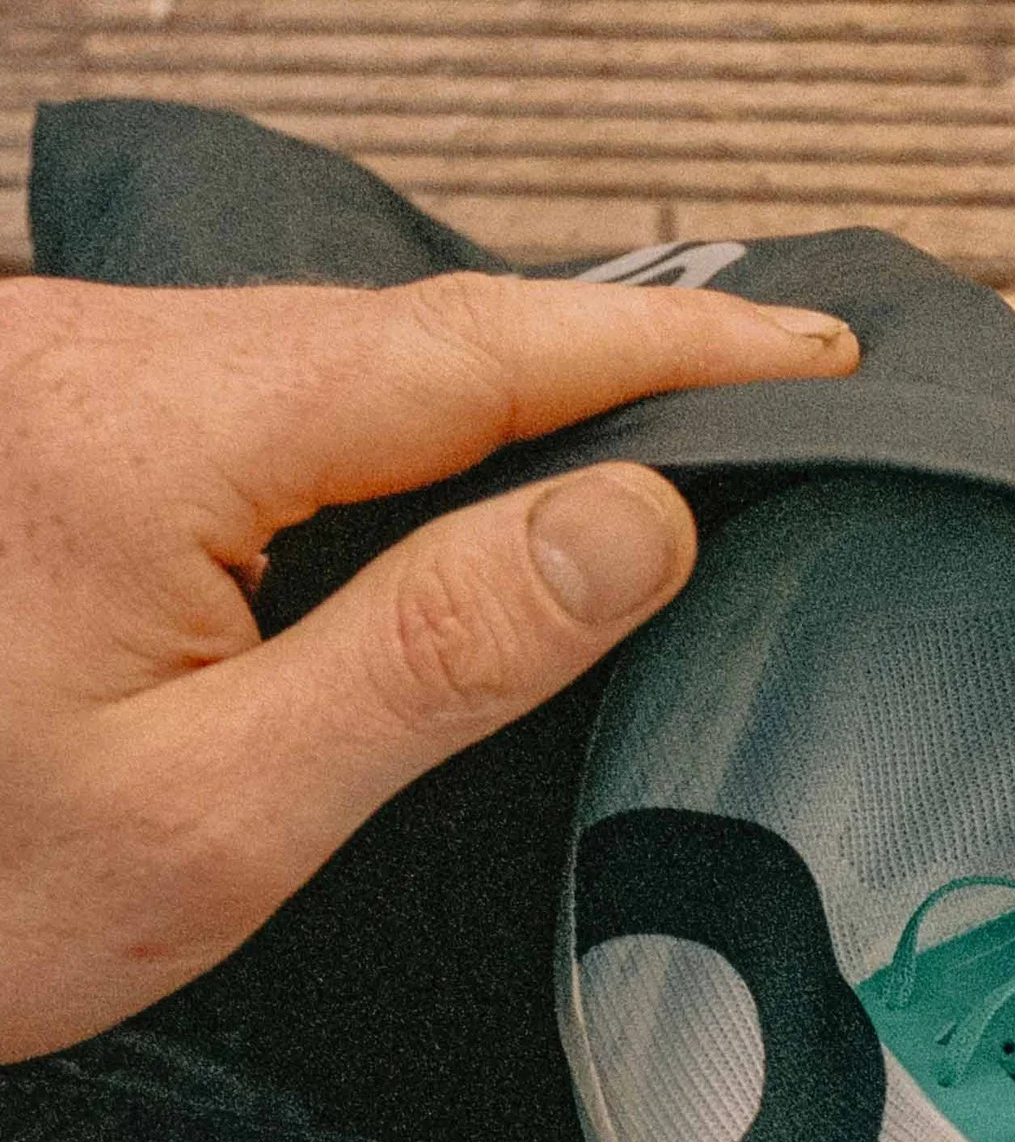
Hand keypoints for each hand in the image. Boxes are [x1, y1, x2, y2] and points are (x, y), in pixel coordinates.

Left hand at [0, 268, 857, 1064]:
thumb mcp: (226, 815)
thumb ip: (438, 653)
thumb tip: (635, 518)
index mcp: (131, 436)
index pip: (465, 348)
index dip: (665, 344)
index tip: (811, 349)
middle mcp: (71, 356)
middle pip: (397, 326)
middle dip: (597, 351)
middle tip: (774, 382)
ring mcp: (40, 372)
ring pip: (322, 350)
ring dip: (490, 388)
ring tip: (654, 428)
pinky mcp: (28, 416)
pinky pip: (246, 385)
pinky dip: (381, 420)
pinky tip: (462, 473)